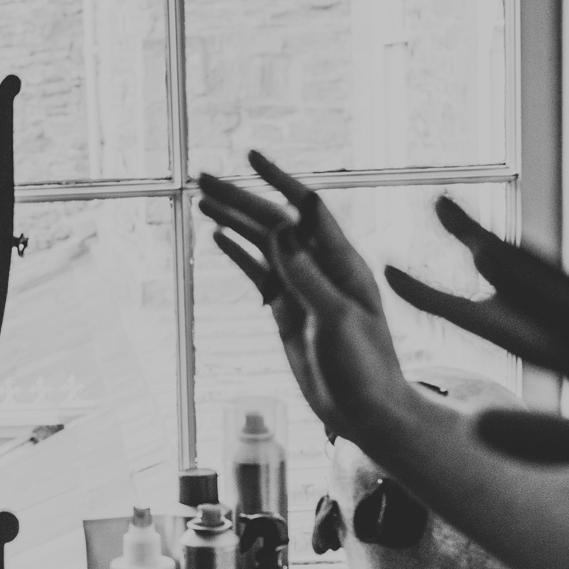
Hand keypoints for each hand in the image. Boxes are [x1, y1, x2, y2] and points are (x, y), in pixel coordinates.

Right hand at [195, 151, 414, 442]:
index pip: (305, 207)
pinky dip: (238, 252)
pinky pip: (258, 273)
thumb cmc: (364, 367)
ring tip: (201, 200)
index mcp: (341, 261)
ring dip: (233, 220)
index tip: (250, 157)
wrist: (367, 411)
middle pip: (273, 222)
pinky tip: (217, 237)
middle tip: (201, 179)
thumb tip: (280, 229)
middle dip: (240, 198)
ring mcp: (302, 288)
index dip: (278, 179)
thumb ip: (307, 275)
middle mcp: (320, 267)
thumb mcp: (337, 319)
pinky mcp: (287, 310)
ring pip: (262, 245)